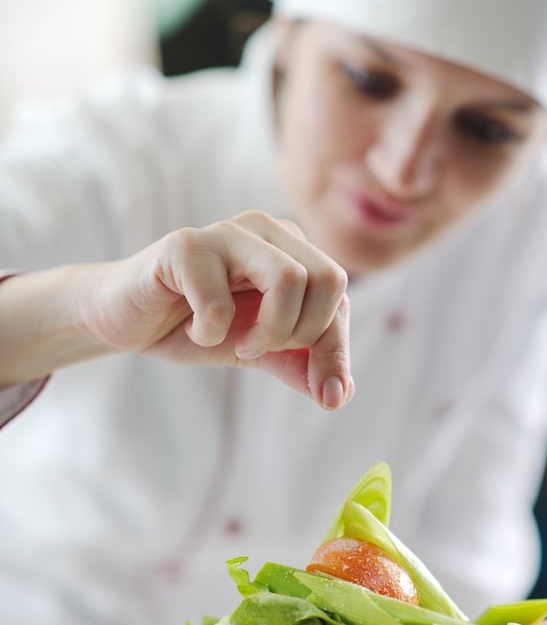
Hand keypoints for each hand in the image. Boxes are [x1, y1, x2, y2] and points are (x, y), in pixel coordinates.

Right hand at [79, 211, 353, 409]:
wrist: (127, 320)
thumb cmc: (198, 325)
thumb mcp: (259, 350)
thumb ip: (301, 365)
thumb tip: (339, 394)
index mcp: (291, 248)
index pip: (340, 295)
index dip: (336, 350)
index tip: (326, 393)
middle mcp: (266, 229)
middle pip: (329, 279)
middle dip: (302, 334)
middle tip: (261, 348)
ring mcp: (226, 231)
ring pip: (288, 279)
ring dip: (267, 332)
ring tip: (235, 341)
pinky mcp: (185, 246)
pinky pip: (220, 302)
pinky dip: (209, 332)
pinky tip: (191, 327)